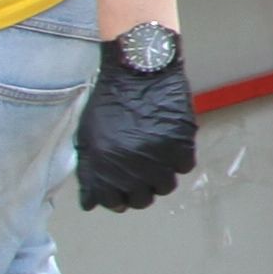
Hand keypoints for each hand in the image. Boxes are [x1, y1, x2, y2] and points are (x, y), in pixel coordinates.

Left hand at [73, 39, 195, 211]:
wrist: (138, 69)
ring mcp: (158, 157)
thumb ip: (89, 172)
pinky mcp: (181, 143)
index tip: (122, 189)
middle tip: (142, 175)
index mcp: (103, 165)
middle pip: (142, 200)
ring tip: (157, 160)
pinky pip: (184, 167)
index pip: (112, 202)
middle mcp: (130, 166)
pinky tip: (170, 146)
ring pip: (165, 187)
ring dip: (160, 177)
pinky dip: (178, 160)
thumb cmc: (109, 101)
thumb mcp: (88, 137)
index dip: (117, 197)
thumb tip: (91, 203)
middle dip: (140, 191)